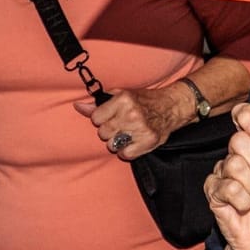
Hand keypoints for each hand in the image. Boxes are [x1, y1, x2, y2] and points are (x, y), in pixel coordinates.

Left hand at [72, 85, 187, 160]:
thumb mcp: (122, 95)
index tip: (111, 117)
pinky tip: (133, 142)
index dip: (102, 119)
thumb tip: (77, 106)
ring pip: (112, 145)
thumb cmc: (144, 100)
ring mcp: (140, 129)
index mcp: (123, 99)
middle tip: (121, 125)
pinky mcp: (148, 141)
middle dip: (109, 131)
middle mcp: (131, 114)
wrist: (172, 106)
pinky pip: (125, 154)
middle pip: (103, 133)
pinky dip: (127, 151)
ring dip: (117, 142)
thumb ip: (99, 103)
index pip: (96, 118)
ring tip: (127, 134)